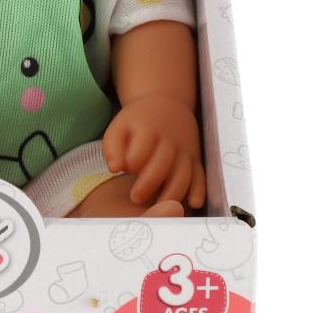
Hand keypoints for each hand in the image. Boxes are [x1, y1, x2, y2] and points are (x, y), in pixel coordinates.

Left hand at [101, 93, 204, 210]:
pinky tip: (193, 203)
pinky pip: (200, 175)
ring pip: (183, 174)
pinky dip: (199, 190)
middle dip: (149, 184)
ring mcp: (185, 150)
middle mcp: (170, 140)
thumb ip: (112, 147)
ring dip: (172, 193)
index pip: (141, 149)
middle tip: (135, 198)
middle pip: (162, 164)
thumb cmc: (137, 123)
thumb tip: (115, 168)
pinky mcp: (196, 158)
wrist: (167, 105)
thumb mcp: (119, 127)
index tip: (126, 170)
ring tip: (158, 208)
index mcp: (148, 129)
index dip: (133, 162)